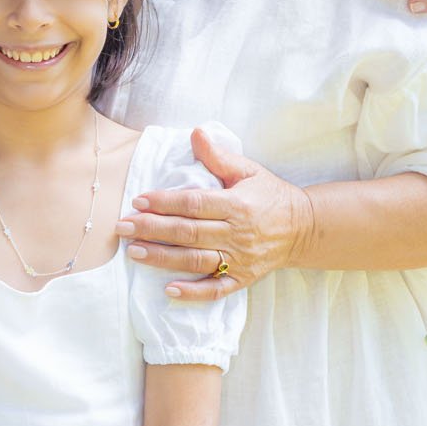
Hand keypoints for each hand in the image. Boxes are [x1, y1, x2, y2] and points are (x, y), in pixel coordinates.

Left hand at [117, 128, 311, 298]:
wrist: (303, 228)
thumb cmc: (270, 195)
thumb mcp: (249, 170)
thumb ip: (219, 156)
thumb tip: (195, 133)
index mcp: (237, 204)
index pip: (194, 204)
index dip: (165, 202)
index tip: (138, 200)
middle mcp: (236, 233)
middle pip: (189, 232)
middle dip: (153, 229)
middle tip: (123, 227)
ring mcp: (239, 260)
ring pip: (196, 261)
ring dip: (163, 258)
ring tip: (134, 252)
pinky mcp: (243, 279)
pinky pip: (216, 289)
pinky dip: (193, 292)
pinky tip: (169, 291)